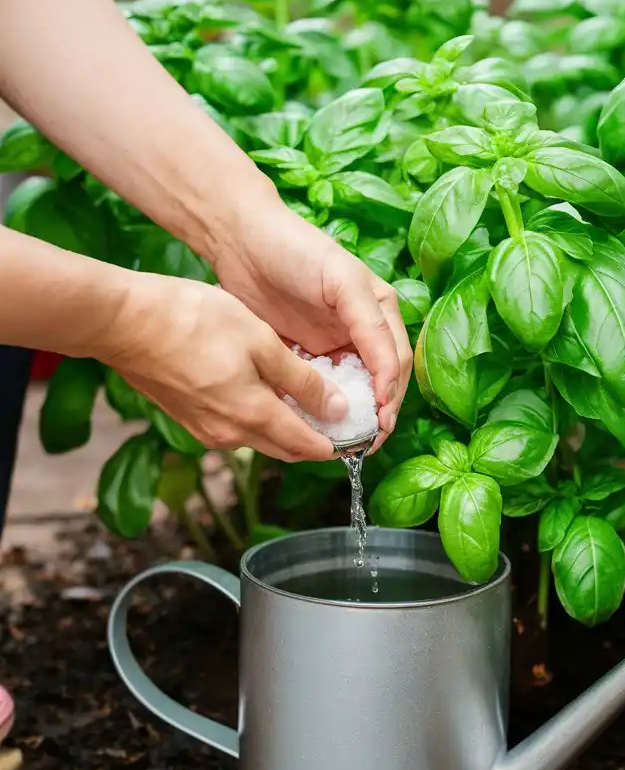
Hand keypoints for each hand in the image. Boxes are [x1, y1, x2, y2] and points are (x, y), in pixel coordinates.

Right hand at [104, 274, 346, 461]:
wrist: (124, 322)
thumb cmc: (193, 321)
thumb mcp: (261, 342)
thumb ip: (303, 382)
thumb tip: (337, 411)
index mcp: (254, 417)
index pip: (309, 447)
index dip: (337, 444)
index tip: (356, 433)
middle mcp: (231, 435)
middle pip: (286, 448)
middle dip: (314, 440)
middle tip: (337, 418)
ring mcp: (206, 430)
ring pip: (260, 438)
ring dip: (284, 427)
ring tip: (304, 400)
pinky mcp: (188, 419)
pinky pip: (235, 428)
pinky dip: (257, 418)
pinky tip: (263, 392)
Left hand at [212, 198, 412, 447]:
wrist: (239, 240)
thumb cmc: (296, 249)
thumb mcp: (343, 281)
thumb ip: (370, 325)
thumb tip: (388, 378)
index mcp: (378, 312)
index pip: (397, 363)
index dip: (392, 395)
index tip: (381, 421)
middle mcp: (359, 333)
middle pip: (378, 384)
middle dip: (376, 414)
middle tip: (365, 443)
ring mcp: (330, 347)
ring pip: (348, 392)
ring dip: (347, 417)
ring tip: (342, 442)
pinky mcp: (300, 356)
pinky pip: (314, 389)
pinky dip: (316, 408)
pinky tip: (310, 425)